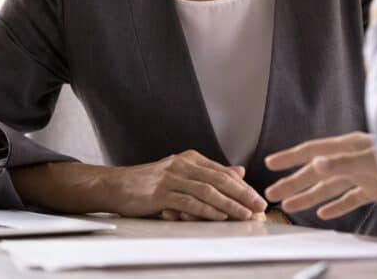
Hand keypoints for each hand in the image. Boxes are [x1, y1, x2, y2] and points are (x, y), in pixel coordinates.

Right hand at [109, 150, 266, 220]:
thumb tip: (240, 172)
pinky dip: (206, 210)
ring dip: (229, 204)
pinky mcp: (161, 193)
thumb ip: (210, 173)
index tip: (259, 199)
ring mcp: (172, 178)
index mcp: (191, 159)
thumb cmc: (150, 183)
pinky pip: (189, 202)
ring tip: (245, 215)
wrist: (116, 185)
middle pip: (220, 180)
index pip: (223, 173)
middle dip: (243, 194)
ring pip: (208, 191)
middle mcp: (184, 165)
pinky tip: (219, 216)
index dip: (243, 187)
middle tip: (260, 206)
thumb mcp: (183, 173)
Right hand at [263, 132, 376, 219]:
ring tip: (289, 207)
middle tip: (272, 194)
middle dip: (293, 183)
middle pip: (316, 172)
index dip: (290, 157)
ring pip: (330, 187)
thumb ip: (342, 162)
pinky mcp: (375, 187)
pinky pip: (350, 198)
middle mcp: (352, 159)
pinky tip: (324, 214)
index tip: (270, 163)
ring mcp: (363, 174)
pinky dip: (336, 206)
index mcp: (347, 146)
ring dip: (309, 197)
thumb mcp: (369, 159)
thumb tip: (315, 163)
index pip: (312, 151)